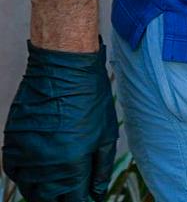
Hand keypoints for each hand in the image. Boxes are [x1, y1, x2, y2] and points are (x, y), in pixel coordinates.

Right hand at [3, 42, 117, 201]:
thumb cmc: (90, 98)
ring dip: (44, 191)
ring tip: (58, 185)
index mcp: (71, 165)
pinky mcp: (11, 144)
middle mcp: (44, 166)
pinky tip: (39, 171)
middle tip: (73, 193)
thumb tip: (96, 194)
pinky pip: (15, 172)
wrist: (62, 69)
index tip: (87, 199)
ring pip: (30, 189)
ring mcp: (25, 156)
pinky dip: (26, 176)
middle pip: (48, 200)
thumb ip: (99, 169)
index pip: (74, 200)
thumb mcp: (105, 135)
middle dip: (62, 200)